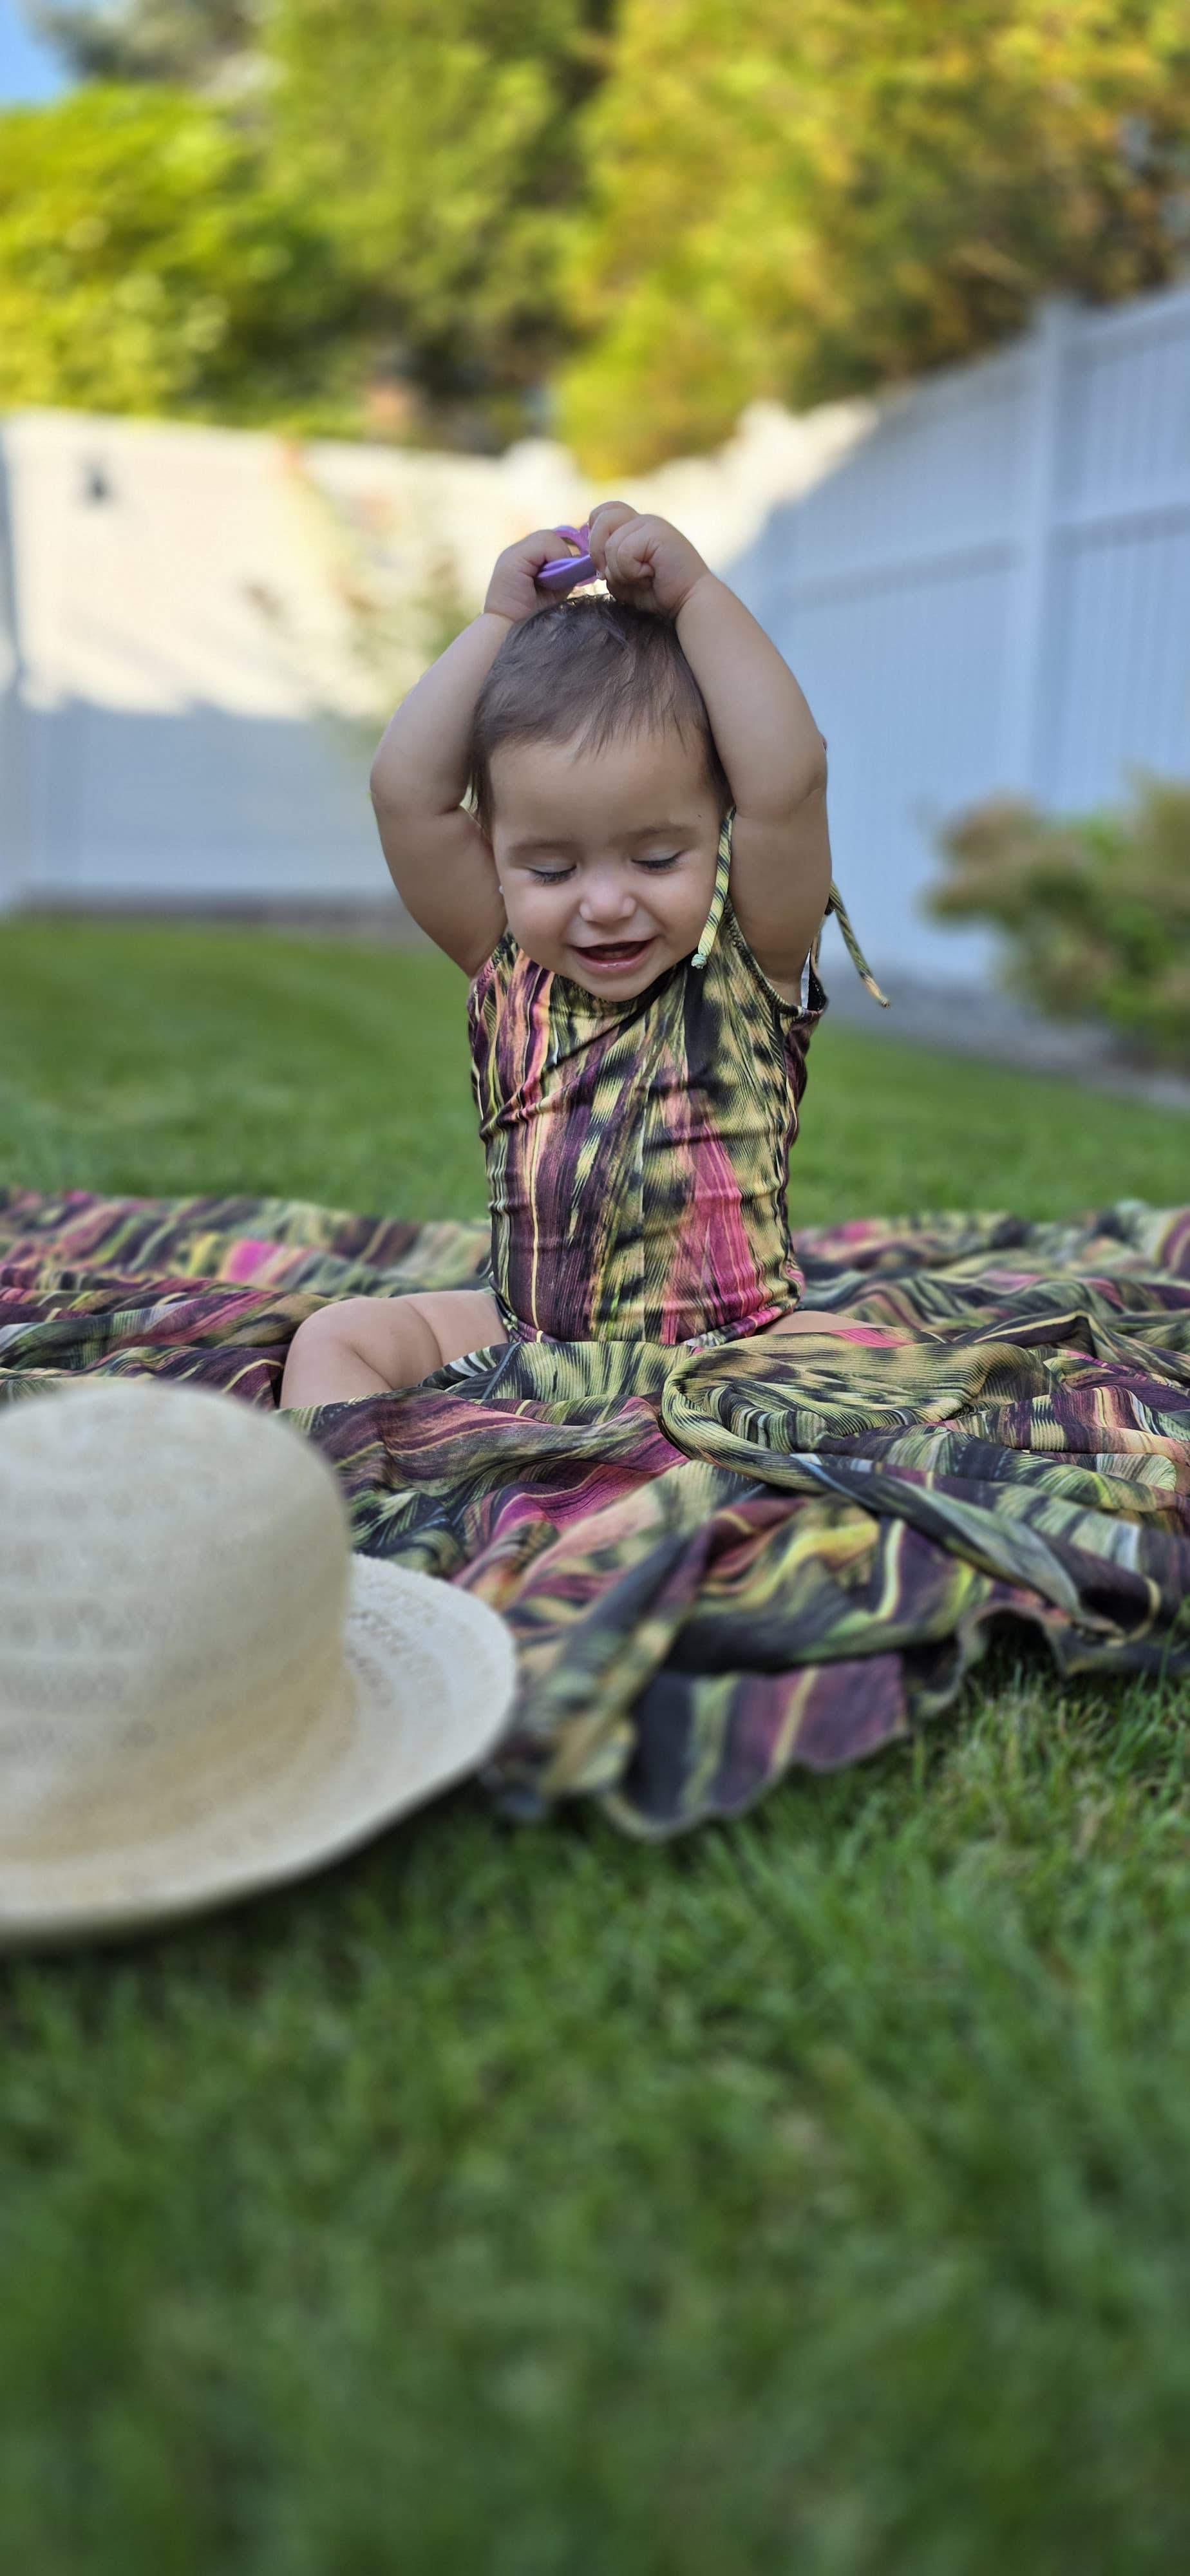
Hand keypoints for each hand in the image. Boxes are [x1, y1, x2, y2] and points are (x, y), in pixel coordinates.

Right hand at [484, 527, 589, 624]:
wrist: (508, 634)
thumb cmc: (533, 618)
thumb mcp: (554, 591)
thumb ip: (564, 572)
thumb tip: (580, 561)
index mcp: (525, 561)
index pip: (552, 544)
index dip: (562, 557)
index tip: (563, 578)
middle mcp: (516, 552)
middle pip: (552, 539)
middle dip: (560, 558)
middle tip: (555, 582)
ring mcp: (513, 553)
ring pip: (549, 538)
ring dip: (558, 559)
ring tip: (547, 583)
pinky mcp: (514, 557)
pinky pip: (545, 542)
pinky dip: (554, 557)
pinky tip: (545, 578)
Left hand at [585, 502, 710, 618]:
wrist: (689, 601)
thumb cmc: (659, 593)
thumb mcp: (623, 578)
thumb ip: (606, 564)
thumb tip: (594, 562)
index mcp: (635, 526)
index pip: (602, 512)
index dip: (594, 536)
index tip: (602, 564)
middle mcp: (643, 520)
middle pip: (601, 517)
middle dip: (596, 550)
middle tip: (610, 574)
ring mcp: (651, 523)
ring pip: (611, 543)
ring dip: (619, 570)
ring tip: (642, 578)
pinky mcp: (657, 533)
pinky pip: (624, 552)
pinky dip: (631, 572)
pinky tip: (650, 575)